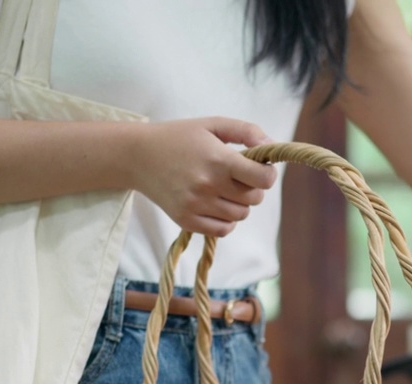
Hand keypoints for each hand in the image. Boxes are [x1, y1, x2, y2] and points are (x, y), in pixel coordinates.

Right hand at [131, 117, 277, 236]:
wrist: (138, 156)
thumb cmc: (179, 138)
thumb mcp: (213, 125)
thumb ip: (246, 131)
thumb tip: (272, 146)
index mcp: (218, 160)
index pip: (263, 179)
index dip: (267, 174)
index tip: (260, 169)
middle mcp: (208, 185)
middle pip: (254, 199)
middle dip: (252, 188)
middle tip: (236, 176)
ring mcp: (196, 206)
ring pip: (240, 216)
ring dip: (238, 204)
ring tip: (222, 189)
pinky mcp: (186, 220)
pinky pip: (223, 230)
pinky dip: (225, 221)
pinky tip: (215, 204)